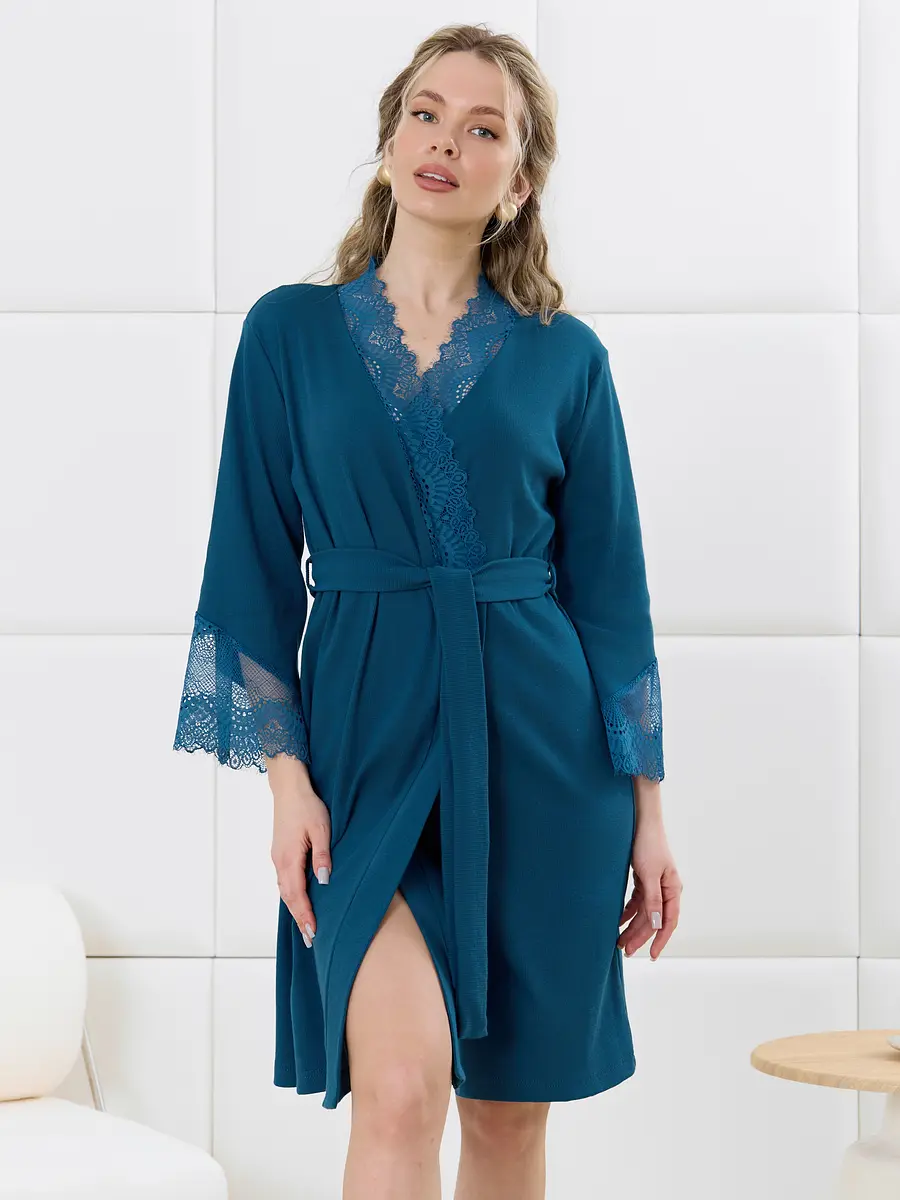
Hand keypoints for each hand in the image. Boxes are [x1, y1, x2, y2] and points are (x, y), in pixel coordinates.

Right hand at [271, 785, 331, 949]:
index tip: (314, 933)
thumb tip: (323, 881)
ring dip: (295, 909)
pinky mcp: (279, 853)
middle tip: (310, 940)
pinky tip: (299, 900)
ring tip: (306, 926)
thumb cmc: (307, 806)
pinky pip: (284, 881)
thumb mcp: (322, 829)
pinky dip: (291, 896)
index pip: (297, 895)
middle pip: (288, 898)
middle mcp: (280, 862)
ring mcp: (277, 858)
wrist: (289, 788)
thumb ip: (322, 856)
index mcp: (289, 859)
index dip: (306, 915)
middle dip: (300, 919)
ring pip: (285, 891)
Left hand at [617, 815, 681, 960]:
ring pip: (644, 913)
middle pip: (653, 919)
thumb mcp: (649, 874)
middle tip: (625, 951)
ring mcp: (655, 885)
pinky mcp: (644, 879)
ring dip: (632, 926)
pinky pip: (637, 902)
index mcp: (673, 889)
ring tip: (619, 941)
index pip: (668, 922)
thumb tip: (655, 925)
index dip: (660, 940)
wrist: (641, 820)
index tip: (651, 955)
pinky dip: (628, 912)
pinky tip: (619, 921)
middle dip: (640, 936)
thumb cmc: (648, 844)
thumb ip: (652, 901)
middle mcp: (666, 889)